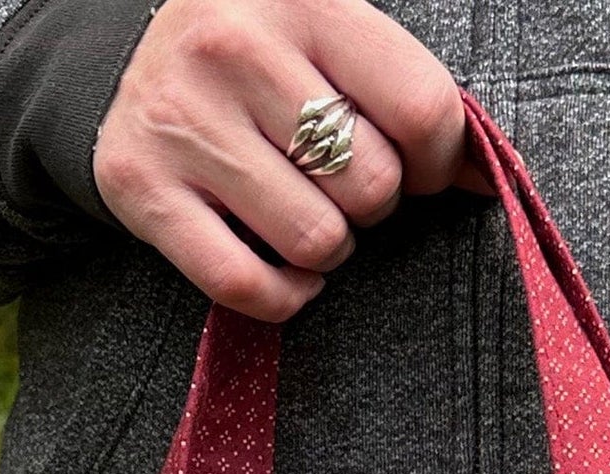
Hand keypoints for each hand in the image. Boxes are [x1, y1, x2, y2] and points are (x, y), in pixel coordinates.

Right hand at [93, 0, 471, 320]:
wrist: (125, 65)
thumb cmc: (258, 63)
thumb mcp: (332, 43)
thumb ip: (407, 98)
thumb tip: (484, 177)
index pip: (422, 107)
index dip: (437, 159)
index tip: (415, 165)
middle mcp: (234, 47)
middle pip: (371, 184)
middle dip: (371, 203)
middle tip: (338, 184)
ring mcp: (183, 119)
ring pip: (316, 239)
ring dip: (326, 247)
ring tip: (300, 209)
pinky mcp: (142, 186)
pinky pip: (246, 285)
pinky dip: (281, 294)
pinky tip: (279, 263)